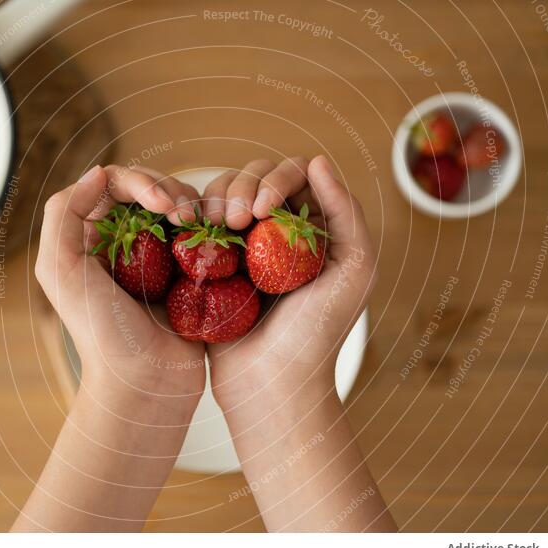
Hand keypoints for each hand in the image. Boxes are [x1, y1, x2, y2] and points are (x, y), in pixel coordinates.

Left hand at [35, 164, 204, 413]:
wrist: (146, 384)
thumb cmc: (102, 333)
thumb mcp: (62, 272)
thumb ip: (63, 216)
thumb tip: (97, 172)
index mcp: (87, 239)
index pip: (112, 184)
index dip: (139, 182)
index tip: (164, 204)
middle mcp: (121, 243)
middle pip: (147, 189)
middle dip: (169, 190)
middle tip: (186, 215)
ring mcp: (156, 258)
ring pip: (177, 207)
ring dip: (192, 206)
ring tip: (202, 226)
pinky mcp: (186, 274)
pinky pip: (199, 235)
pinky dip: (209, 229)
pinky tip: (215, 239)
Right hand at [203, 155, 377, 407]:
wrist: (271, 385)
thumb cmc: (317, 335)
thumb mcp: (352, 272)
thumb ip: (347, 214)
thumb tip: (320, 162)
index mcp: (316, 229)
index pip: (297, 175)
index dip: (277, 179)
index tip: (262, 211)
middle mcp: (281, 232)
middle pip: (258, 176)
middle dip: (243, 186)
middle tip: (237, 221)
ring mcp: (244, 245)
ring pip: (226, 192)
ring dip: (218, 197)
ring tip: (217, 226)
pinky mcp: (213, 262)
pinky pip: (201, 220)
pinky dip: (196, 215)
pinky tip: (195, 229)